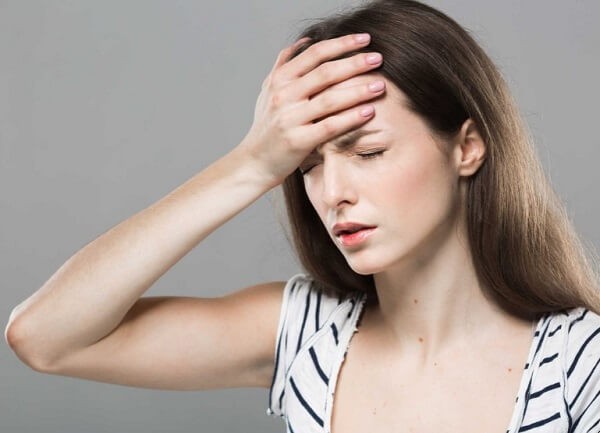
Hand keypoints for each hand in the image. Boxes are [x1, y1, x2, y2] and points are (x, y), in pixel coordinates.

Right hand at [238, 33, 385, 186]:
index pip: (314, 54)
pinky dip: (351, 118)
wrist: (254, 161)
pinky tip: (369, 111)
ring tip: (380, 85)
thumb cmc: (267, 126)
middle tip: (378, 58)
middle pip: (325, 73)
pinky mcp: (298, 141)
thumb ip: (284, 65)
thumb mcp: (268, 90)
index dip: (341, 43)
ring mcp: (290, 118)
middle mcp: (283, 96)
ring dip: (358, 90)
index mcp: (279, 80)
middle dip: (355, 63)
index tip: (365, 38)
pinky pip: (330, 126)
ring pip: (330, 99)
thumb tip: (305, 41)